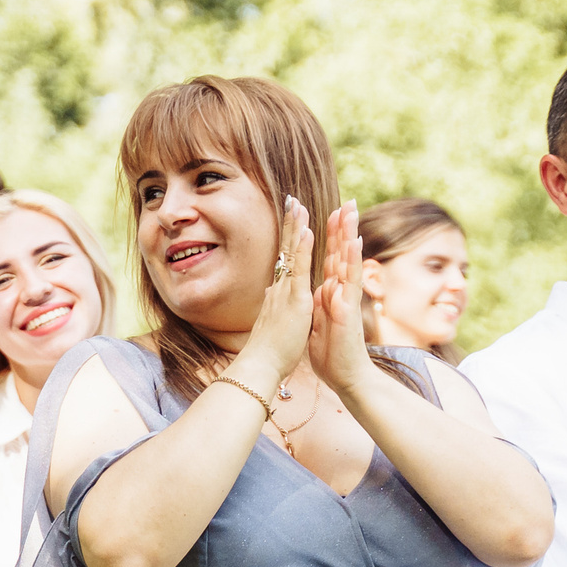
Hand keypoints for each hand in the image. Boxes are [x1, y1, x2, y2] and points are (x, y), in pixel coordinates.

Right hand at [232, 195, 314, 392]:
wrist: (259, 367)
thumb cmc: (267, 352)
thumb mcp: (271, 322)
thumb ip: (271, 304)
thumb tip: (269, 293)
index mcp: (278, 294)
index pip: (285, 260)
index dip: (289, 238)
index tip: (292, 219)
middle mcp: (280, 288)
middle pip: (286, 249)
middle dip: (290, 224)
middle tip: (293, 199)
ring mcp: (286, 292)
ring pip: (291, 253)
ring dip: (296, 227)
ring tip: (298, 204)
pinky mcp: (295, 301)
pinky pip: (300, 270)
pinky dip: (303, 249)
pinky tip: (307, 230)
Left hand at [307, 198, 375, 394]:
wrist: (344, 376)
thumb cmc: (332, 354)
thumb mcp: (318, 323)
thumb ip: (318, 305)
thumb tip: (316, 292)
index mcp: (331, 293)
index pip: (330, 259)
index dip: (330, 237)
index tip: (330, 215)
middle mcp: (342, 291)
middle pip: (342, 252)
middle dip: (343, 227)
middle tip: (347, 201)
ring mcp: (347, 298)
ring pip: (349, 259)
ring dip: (349, 234)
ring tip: (351, 210)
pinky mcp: (349, 308)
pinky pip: (352, 280)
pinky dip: (353, 260)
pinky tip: (354, 242)